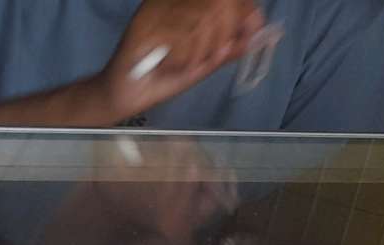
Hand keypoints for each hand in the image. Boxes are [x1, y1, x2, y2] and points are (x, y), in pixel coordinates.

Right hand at [96, 0, 264, 118]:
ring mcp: (156, 9)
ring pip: (202, 18)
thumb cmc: (163, 77)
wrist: (125, 96)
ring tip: (185, 65)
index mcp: (188, 5)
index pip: (226, 0)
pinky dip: (182, 58)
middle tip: (208, 59)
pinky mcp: (143, 23)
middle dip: (222, 36)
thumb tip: (257, 26)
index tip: (247, 33)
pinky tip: (170, 67)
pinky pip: (182, 35)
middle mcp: (172, 0)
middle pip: (219, 3)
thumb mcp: (204, 62)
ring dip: (200, 51)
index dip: (243, 11)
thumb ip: (230, 45)